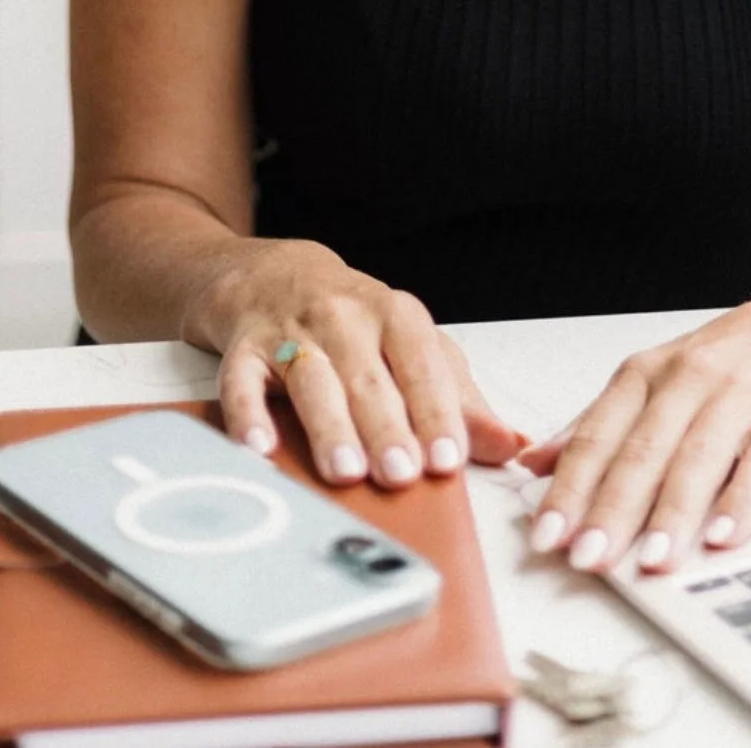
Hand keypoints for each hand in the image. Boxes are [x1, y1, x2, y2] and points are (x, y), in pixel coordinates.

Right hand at [186, 238, 528, 485]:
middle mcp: (344, 318)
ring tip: (345, 472)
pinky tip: (260, 448)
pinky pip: (242, 382)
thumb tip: (509, 446)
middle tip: (401, 475)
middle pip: (367, 377)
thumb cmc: (357, 323)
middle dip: (386, 428)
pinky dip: (248, 415)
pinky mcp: (244, 348)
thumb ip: (459, 400)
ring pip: (312, 381)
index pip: (422, 364)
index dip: (437, 411)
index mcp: (395, 315)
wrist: (275, 275)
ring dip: (329, 427)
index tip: (450, 457)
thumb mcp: (413, 348)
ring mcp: (291, 331)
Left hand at [516, 270, 750, 574]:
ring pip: (698, 456)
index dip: (569, 489)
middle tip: (587, 558)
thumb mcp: (659, 377)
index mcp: (647, 374)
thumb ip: (602, 424)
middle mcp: (689, 379)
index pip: (597, 436)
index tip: (547, 537)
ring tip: (652, 561)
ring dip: (672, 513)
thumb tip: (537, 465)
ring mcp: (742, 394)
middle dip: (611, 510)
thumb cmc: (738, 357)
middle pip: (642, 451)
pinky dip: (743, 499)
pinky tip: (725, 534)